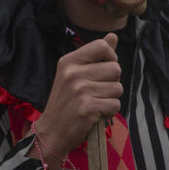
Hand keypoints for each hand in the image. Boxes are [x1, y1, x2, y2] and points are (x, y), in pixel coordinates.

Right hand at [31, 34, 122, 162]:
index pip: (102, 46)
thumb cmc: (66, 103)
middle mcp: (73, 73)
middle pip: (115, 68)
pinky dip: (110, 113)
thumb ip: (95, 56)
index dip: (111, 57)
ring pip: (118, 88)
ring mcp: (79, 90)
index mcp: (68, 61)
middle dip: (112, 83)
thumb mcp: (73, 74)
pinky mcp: (87, 108)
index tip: (104, 71)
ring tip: (95, 104)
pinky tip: (96, 114)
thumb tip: (113, 37)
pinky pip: (115, 105)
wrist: (51, 132)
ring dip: (111, 99)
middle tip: (97, 93)